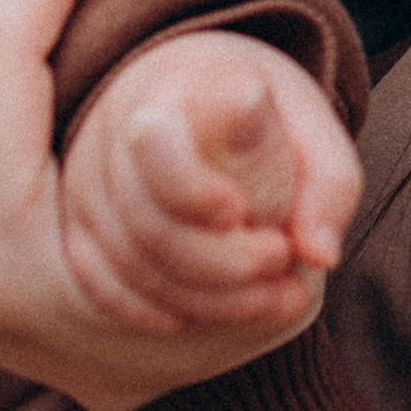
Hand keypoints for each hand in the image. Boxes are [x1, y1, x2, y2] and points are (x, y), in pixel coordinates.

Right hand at [63, 33, 361, 329]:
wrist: (198, 104)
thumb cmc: (264, 120)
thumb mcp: (312, 129)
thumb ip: (329, 184)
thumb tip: (320, 256)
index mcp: (174, 93)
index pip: (154, 143)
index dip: (194, 192)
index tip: (242, 213)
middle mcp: (116, 135)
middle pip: (148, 222)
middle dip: (223, 264)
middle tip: (282, 260)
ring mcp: (91, 185)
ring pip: (130, 263)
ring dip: (206, 300)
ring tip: (272, 297)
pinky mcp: (81, 228)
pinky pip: (101, 287)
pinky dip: (155, 313)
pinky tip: (205, 317)